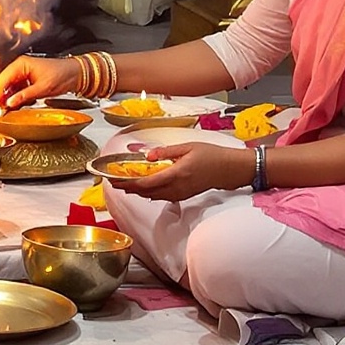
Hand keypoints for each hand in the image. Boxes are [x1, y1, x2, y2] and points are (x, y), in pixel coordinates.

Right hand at [0, 54, 82, 109]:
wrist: (75, 74)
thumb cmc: (61, 74)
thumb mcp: (42, 88)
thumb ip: (25, 95)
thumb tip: (10, 102)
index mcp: (22, 64)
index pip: (4, 78)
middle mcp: (21, 67)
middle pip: (5, 82)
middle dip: (2, 95)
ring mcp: (24, 73)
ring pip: (11, 87)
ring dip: (9, 97)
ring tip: (7, 107)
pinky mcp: (29, 80)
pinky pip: (18, 89)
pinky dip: (17, 97)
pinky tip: (18, 104)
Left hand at [101, 140, 248, 202]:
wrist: (229, 169)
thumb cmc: (211, 156)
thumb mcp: (187, 147)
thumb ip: (166, 152)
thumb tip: (148, 155)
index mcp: (176, 174)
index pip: (147, 183)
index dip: (128, 184)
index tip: (116, 181)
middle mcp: (177, 187)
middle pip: (147, 192)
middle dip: (129, 189)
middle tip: (115, 183)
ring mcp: (181, 193)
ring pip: (154, 196)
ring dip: (139, 192)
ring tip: (126, 185)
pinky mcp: (184, 195)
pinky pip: (163, 197)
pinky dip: (151, 193)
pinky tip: (145, 188)